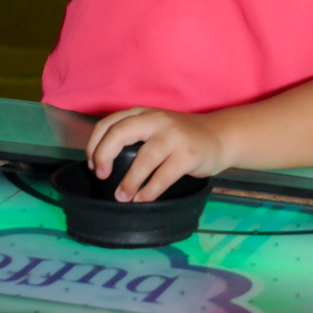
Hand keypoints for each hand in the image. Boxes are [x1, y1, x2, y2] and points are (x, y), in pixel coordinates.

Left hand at [87, 107, 229, 201]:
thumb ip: (134, 136)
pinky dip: (150, 190)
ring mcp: (174, 136)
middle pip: (120, 133)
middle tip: (100, 175)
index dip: (95, 145)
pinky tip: (142, 199)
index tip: (93, 165)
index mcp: (143, 113)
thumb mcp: (155, 127)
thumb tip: (103, 164)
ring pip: (143, 158)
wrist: (219, 136)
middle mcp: (156, 120)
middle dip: (104, 155)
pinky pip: (164, 176)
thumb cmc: (181, 137)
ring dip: (129, 180)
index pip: (109, 124)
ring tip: (122, 197)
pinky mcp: (188, 155)